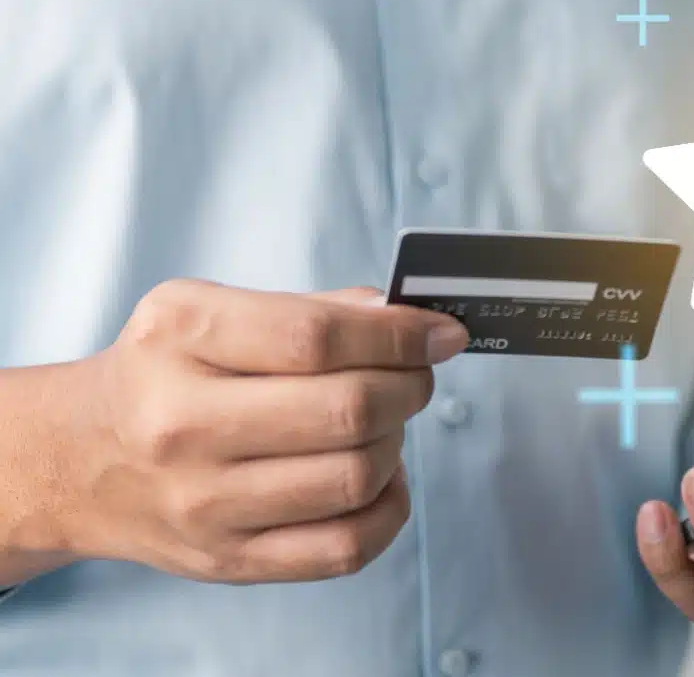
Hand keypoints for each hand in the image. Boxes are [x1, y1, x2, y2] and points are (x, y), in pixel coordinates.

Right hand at [29, 279, 467, 583]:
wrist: (78, 459)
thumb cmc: (161, 374)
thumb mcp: (206, 311)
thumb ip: (310, 308)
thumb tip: (405, 318)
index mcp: (182, 339)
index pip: (317, 338)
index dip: (400, 336)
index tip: (441, 334)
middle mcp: (184, 424)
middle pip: (348, 409)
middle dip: (410, 386)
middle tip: (416, 376)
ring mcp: (205, 502)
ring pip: (356, 477)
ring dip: (398, 443)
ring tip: (383, 424)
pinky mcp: (229, 559)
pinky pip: (347, 547)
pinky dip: (389, 508)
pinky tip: (378, 478)